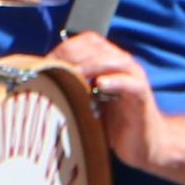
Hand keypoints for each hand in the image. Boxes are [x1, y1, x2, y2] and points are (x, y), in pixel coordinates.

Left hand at [51, 30, 172, 172]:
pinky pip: (129, 82)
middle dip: (71, 55)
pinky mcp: (141, 94)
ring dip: (90, 64)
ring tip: (72, 72)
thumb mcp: (87, 100)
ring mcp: (133, 76)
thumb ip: (72, 86)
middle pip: (95, 47)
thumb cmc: (112, 122)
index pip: (85, 41)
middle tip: (52, 68)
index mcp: (107, 60)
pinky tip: (100, 85)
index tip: (45, 63)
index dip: (64, 48)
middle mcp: (121, 63)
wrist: (144, 143)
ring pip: (112, 60)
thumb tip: (40, 81)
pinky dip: (115, 81)